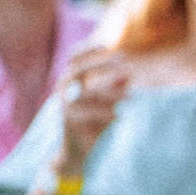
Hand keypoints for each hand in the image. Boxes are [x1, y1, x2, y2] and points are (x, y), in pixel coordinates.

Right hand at [54, 47, 128, 176]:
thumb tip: (130, 74)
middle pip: (77, 69)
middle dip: (99, 62)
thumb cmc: (93, 124)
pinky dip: (104, 114)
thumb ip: (114, 89)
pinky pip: (86, 115)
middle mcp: (63, 90)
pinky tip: (120, 116)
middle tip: (123, 59)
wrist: (75, 152)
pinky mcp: (67, 122)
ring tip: (132, 95)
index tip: (109, 42)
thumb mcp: (106, 104)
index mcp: (70, 82)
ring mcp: (63, 105)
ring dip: (110, 92)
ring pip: (85, 93)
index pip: (75, 58)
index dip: (89, 49)